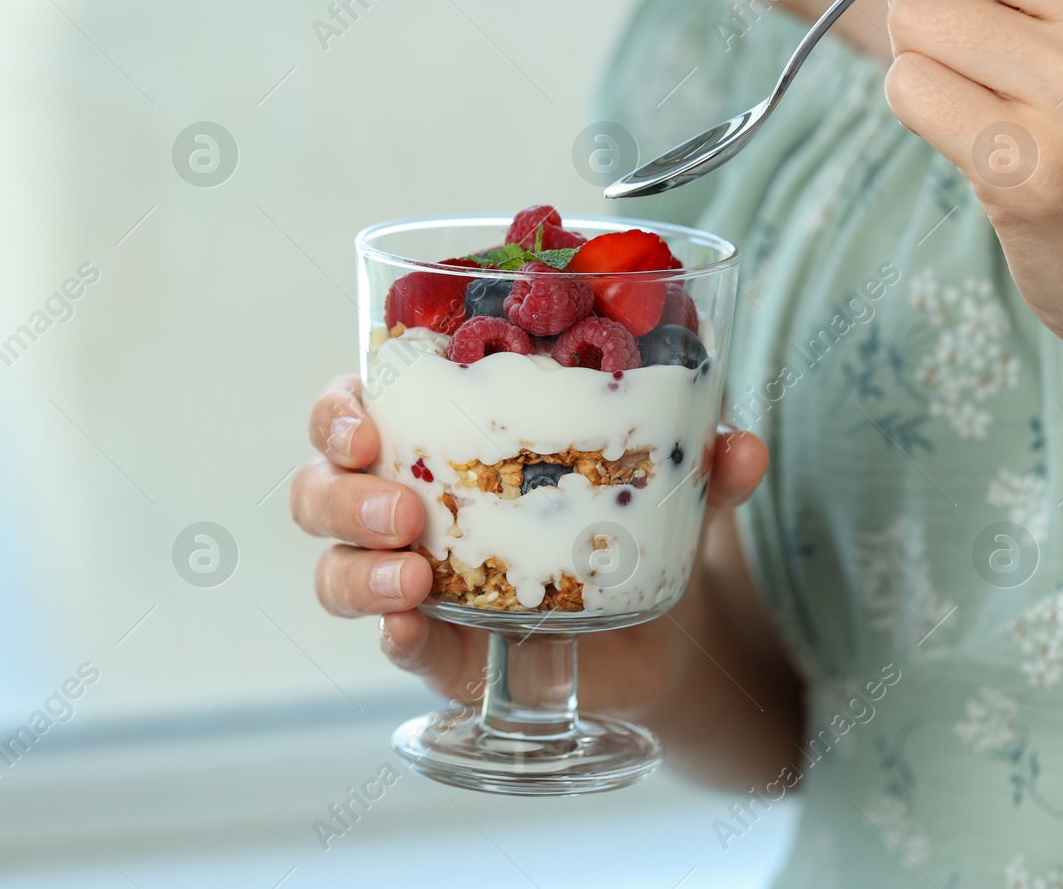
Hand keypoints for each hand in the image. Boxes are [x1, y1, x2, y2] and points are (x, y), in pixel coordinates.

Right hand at [290, 374, 769, 710]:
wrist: (668, 626)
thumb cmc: (636, 516)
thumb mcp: (668, 478)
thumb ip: (701, 461)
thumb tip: (742, 445)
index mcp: (436, 438)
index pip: (350, 411)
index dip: (336, 413)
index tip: (365, 424)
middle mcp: (406, 506)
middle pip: (320, 491)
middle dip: (342, 496)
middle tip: (405, 510)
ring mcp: (415, 583)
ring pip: (336, 571)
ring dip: (358, 572)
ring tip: (412, 580)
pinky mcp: (445, 652)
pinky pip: (396, 649)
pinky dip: (394, 641)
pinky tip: (408, 633)